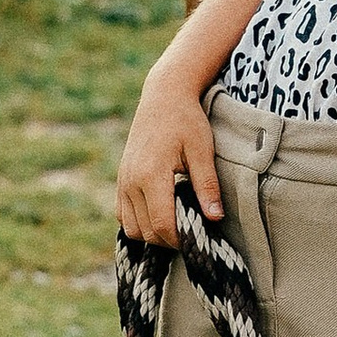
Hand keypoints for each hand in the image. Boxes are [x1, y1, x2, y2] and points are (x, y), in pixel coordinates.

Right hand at [117, 66, 223, 243]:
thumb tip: (215, 218)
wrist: (163, 96)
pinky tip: (161, 215)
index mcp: (151, 175)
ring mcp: (122, 181)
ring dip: (152, 234)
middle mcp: (130, 181)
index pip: (161, 224)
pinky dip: (139, 223)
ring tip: (179, 226)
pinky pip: (123, 214)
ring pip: (130, 227)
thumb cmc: (186, 121)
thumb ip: (207, 186)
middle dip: (169, 240)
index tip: (200, 239)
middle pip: (145, 231)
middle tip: (194, 234)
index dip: (180, 239)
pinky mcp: (121, 179)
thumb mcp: (202, 151)